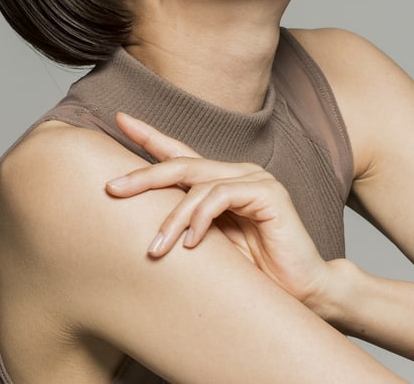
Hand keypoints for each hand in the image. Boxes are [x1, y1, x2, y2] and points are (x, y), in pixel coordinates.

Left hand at [105, 111, 333, 307]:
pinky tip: (191, 244)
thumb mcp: (206, 247)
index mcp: (219, 183)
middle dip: (143, 175)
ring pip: (197, 184)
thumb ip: (183, 225)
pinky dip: (200, 219)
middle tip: (112, 188)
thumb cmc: (253, 274)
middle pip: (180, 164)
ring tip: (156, 249)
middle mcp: (236, 173)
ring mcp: (254, 179)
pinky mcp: (268, 192)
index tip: (119, 118)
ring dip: (172, 218)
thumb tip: (137, 219)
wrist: (301, 294)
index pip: (179, 153)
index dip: (149, 135)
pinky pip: (220, 196)